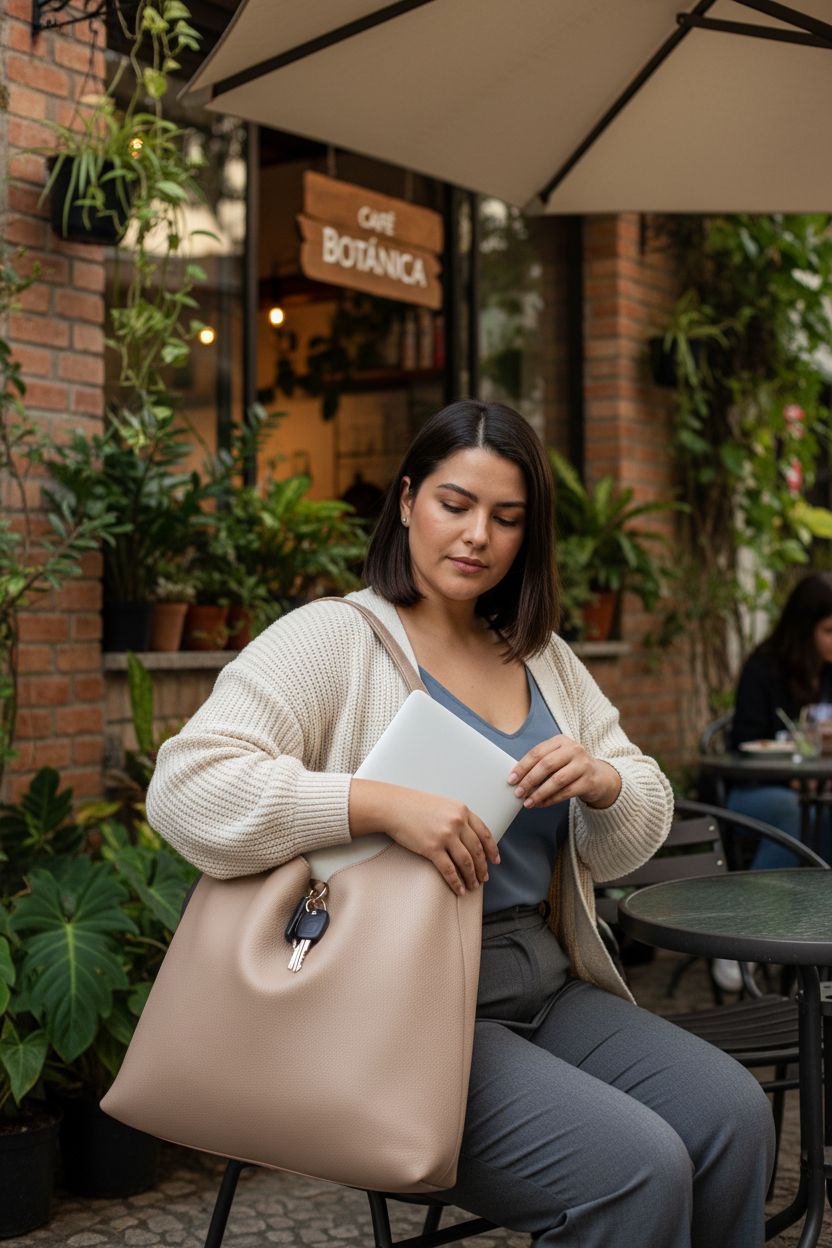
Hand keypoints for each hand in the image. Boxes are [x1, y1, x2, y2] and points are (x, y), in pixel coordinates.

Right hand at [349, 779, 500, 894]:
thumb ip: (458, 818)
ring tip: (473, 885)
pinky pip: (449, 870)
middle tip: (484, 878)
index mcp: (462, 811)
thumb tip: (469, 837)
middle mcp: (457, 823)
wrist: (394, 806)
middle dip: (482, 867)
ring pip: (466, 862)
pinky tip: (459, 889)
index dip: (492, 850)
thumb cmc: (415, 805)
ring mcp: (445, 836)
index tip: (495, 861)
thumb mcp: (443, 805)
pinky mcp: (432, 848)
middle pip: (477, 850)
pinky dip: (456, 882)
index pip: (484, 833)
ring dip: (471, 877)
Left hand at [507, 736, 620, 809]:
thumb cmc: (570, 767)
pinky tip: (542, 804)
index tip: (511, 779)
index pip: (537, 752)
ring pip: (557, 780)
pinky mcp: (589, 781)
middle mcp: (574, 749)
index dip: (522, 766)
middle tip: (518, 792)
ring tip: (528, 802)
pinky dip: (551, 799)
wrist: (599, 776)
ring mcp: (583, 765)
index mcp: (561, 741)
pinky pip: (567, 792)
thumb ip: (540, 764)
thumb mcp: (557, 758)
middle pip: (547, 765)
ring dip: (539, 793)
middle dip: (529, 780)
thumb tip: (517, 778)